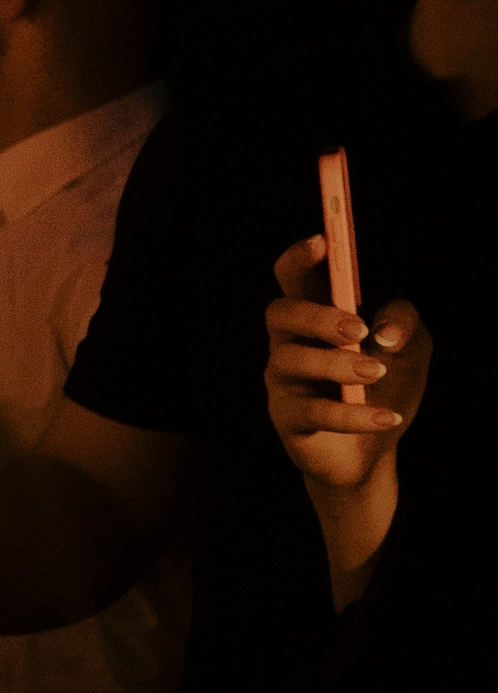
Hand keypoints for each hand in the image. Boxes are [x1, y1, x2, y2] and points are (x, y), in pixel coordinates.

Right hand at [264, 237, 428, 488]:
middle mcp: (290, 343)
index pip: (292, 276)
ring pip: (294, 361)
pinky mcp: (289, 420)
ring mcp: (284, 381)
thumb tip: (384, 332)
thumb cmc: (386, 386)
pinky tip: (388, 417)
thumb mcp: (412, 347)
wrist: (377, 451)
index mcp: (316, 315)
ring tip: (378, 373)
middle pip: (280, 313)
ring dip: (339, 364)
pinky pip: (314, 413)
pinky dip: (355, 414)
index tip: (321, 242)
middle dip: (317, 316)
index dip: (299, 257)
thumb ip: (405, 321)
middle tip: (358, 330)